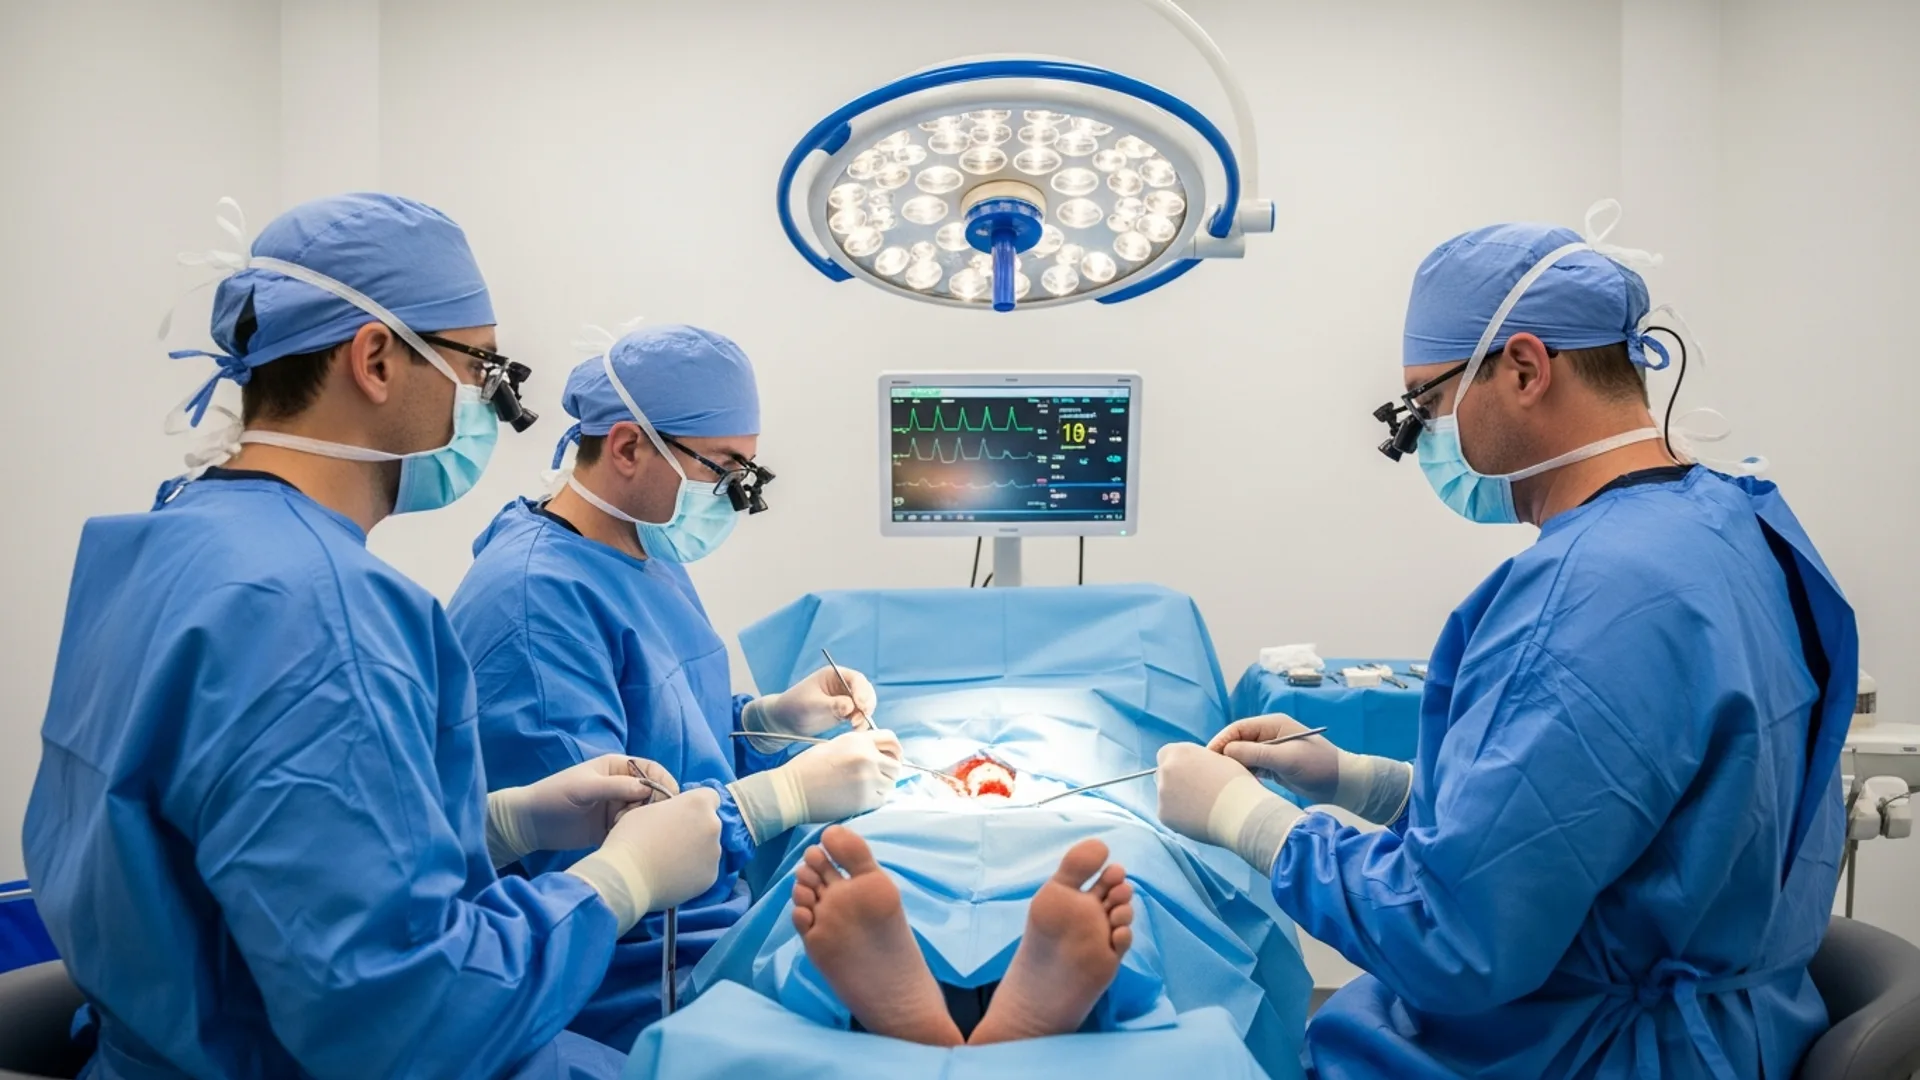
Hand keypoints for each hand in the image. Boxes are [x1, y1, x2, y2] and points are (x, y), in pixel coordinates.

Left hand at [486, 754, 679, 866]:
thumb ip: (615, 787)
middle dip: (654, 806)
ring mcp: (618, 808)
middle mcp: (621, 786)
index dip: (663, 782)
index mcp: (617, 768)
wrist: (530, 825)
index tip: (669, 800)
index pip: (651, 771)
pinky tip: (625, 842)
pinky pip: (633, 831)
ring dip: (642, 823)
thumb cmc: (553, 797)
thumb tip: (647, 789)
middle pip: (653, 794)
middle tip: (641, 819)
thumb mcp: (584, 788)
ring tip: (623, 829)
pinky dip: (634, 836)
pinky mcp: (612, 829)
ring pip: (645, 814)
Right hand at [567, 787, 723, 933]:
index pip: (710, 796)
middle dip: (696, 829)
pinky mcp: (711, 877)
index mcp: (698, 803)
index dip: (696, 805)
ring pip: (709, 848)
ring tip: (671, 862)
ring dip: (696, 851)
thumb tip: (676, 817)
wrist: (626, 876)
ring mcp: (714, 853)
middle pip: (710, 824)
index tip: (683, 815)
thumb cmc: (631, 837)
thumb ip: (672, 809)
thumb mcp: (649, 809)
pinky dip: (694, 872)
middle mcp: (713, 825)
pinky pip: (705, 870)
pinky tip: (673, 876)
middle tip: (673, 841)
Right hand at [728, 729, 903, 843]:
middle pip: (896, 765)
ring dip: (883, 786)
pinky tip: (860, 798)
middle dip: (889, 771)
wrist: (792, 790)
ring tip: (866, 788)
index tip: (891, 758)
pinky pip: (882, 799)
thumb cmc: (808, 768)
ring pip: (891, 784)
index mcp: (859, 740)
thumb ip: (859, 746)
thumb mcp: (835, 745)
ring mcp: (868, 779)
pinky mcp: (864, 800)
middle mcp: (867, 757)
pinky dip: (875, 799)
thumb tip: (878, 755)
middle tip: (877, 778)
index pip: (892, 740)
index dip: (894, 750)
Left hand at [745, 665, 879, 738]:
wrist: (785, 721)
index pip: (856, 679)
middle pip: (865, 691)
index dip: (862, 691)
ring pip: (864, 705)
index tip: (861, 705)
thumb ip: (832, 704)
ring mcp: (845, 699)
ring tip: (856, 727)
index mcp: (834, 675)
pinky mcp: (845, 712)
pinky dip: (861, 723)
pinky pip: (859, 716)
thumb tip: (851, 706)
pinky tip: (856, 729)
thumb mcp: (812, 704)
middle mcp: (843, 685)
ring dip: (865, 715)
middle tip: (860, 718)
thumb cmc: (795, 706)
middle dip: (866, 704)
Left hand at [1155, 743, 1300, 874]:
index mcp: (1180, 752)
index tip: (1192, 773)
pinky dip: (1181, 817)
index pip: (1167, 754)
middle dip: (1176, 782)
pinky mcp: (1163, 815)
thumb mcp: (1220, 760)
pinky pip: (1169, 815)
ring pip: (1166, 796)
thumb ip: (1201, 761)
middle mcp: (1166, 770)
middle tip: (1197, 793)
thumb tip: (1196, 768)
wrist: (1241, 812)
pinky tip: (1200, 819)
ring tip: (1204, 808)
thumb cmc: (1238, 785)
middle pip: (1164, 774)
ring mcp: (1162, 793)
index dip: (1180, 763)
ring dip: (1179, 800)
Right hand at [1207, 714, 1339, 803]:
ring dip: (1234, 766)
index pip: (1239, 728)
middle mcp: (1270, 735)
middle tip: (1211, 772)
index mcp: (1273, 724)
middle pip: (1238, 741)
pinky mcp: (1273, 766)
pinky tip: (1240, 785)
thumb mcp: (1287, 759)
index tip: (1208, 756)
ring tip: (1222, 780)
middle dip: (1225, 755)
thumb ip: (1257, 753)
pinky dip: (1244, 774)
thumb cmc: (1318, 767)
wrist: (1342, 784)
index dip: (1222, 740)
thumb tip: (1227, 750)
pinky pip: (1251, 767)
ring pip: (1243, 756)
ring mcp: (1271, 750)